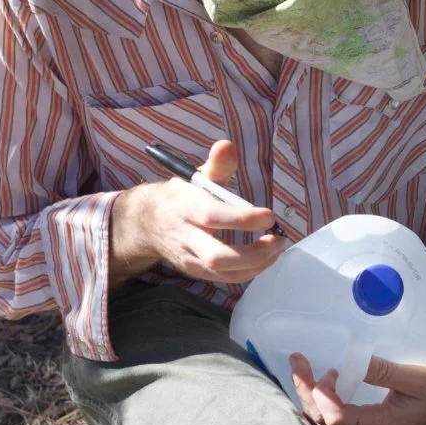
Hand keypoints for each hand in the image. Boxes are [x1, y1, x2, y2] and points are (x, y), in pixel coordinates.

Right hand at [111, 139, 284, 284]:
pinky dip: (251, 271)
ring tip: (277, 247)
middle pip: (218, 256)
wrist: (148, 224)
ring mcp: (191, 259)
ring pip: (224, 273)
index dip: (243, 219)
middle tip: (277, 240)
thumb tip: (227, 146)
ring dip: (258, 264)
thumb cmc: (181, 198)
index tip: (269, 216)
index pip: (213, 217)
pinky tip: (266, 257)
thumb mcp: (195, 176)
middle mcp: (186, 237)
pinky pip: (226, 278)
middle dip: (253, 253)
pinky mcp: (198, 272)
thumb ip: (216, 164)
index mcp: (186, 208)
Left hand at [291, 348, 425, 424]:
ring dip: (308, 406)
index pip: (337, 419)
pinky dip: (319, 414)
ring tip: (302, 377)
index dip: (322, 395)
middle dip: (305, 395)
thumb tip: (352, 359)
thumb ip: (383, 371)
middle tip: (298, 362)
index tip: (326, 369)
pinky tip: (318, 393)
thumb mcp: (415, 377)